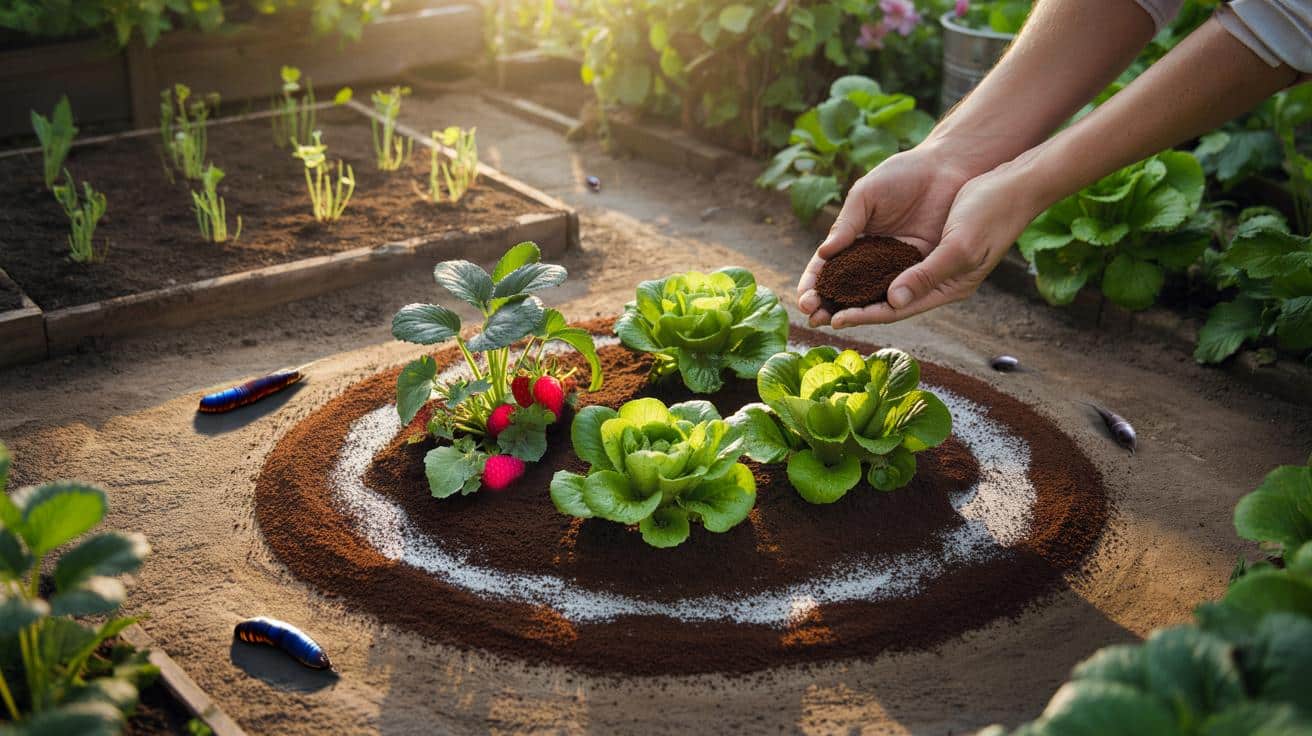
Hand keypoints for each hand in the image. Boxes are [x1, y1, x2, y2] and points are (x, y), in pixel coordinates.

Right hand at [797, 146, 971, 327]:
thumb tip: (824, 254)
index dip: (814, 285)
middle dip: (826, 305)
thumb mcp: (866, 195)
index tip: (804, 300)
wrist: (946, 169)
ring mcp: (896, 266)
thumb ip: (847, 224)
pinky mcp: (921, 269)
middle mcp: (871, 258)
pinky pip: (902, 290)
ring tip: (834, 323)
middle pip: (844, 289)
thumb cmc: (902, 175)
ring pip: (870, 296)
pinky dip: (886, 304)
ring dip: (851, 312)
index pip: (827, 268)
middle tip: (814, 319)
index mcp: (852, 239)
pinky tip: (870, 315)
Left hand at [821, 161, 1044, 326]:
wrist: (1011, 181)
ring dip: (850, 288)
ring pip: (880, 280)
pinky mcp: (922, 242)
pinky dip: (862, 263)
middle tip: (813, 315)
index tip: (832, 320)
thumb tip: (892, 301)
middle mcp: (933, 280)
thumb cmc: (990, 213)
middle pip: (882, 300)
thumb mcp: (958, 246)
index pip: (896, 309)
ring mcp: (927, 261)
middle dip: (849, 307)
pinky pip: (885, 257)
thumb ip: (926, 275)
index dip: (864, 315)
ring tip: (818, 296)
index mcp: (946, 288)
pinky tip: (839, 264)